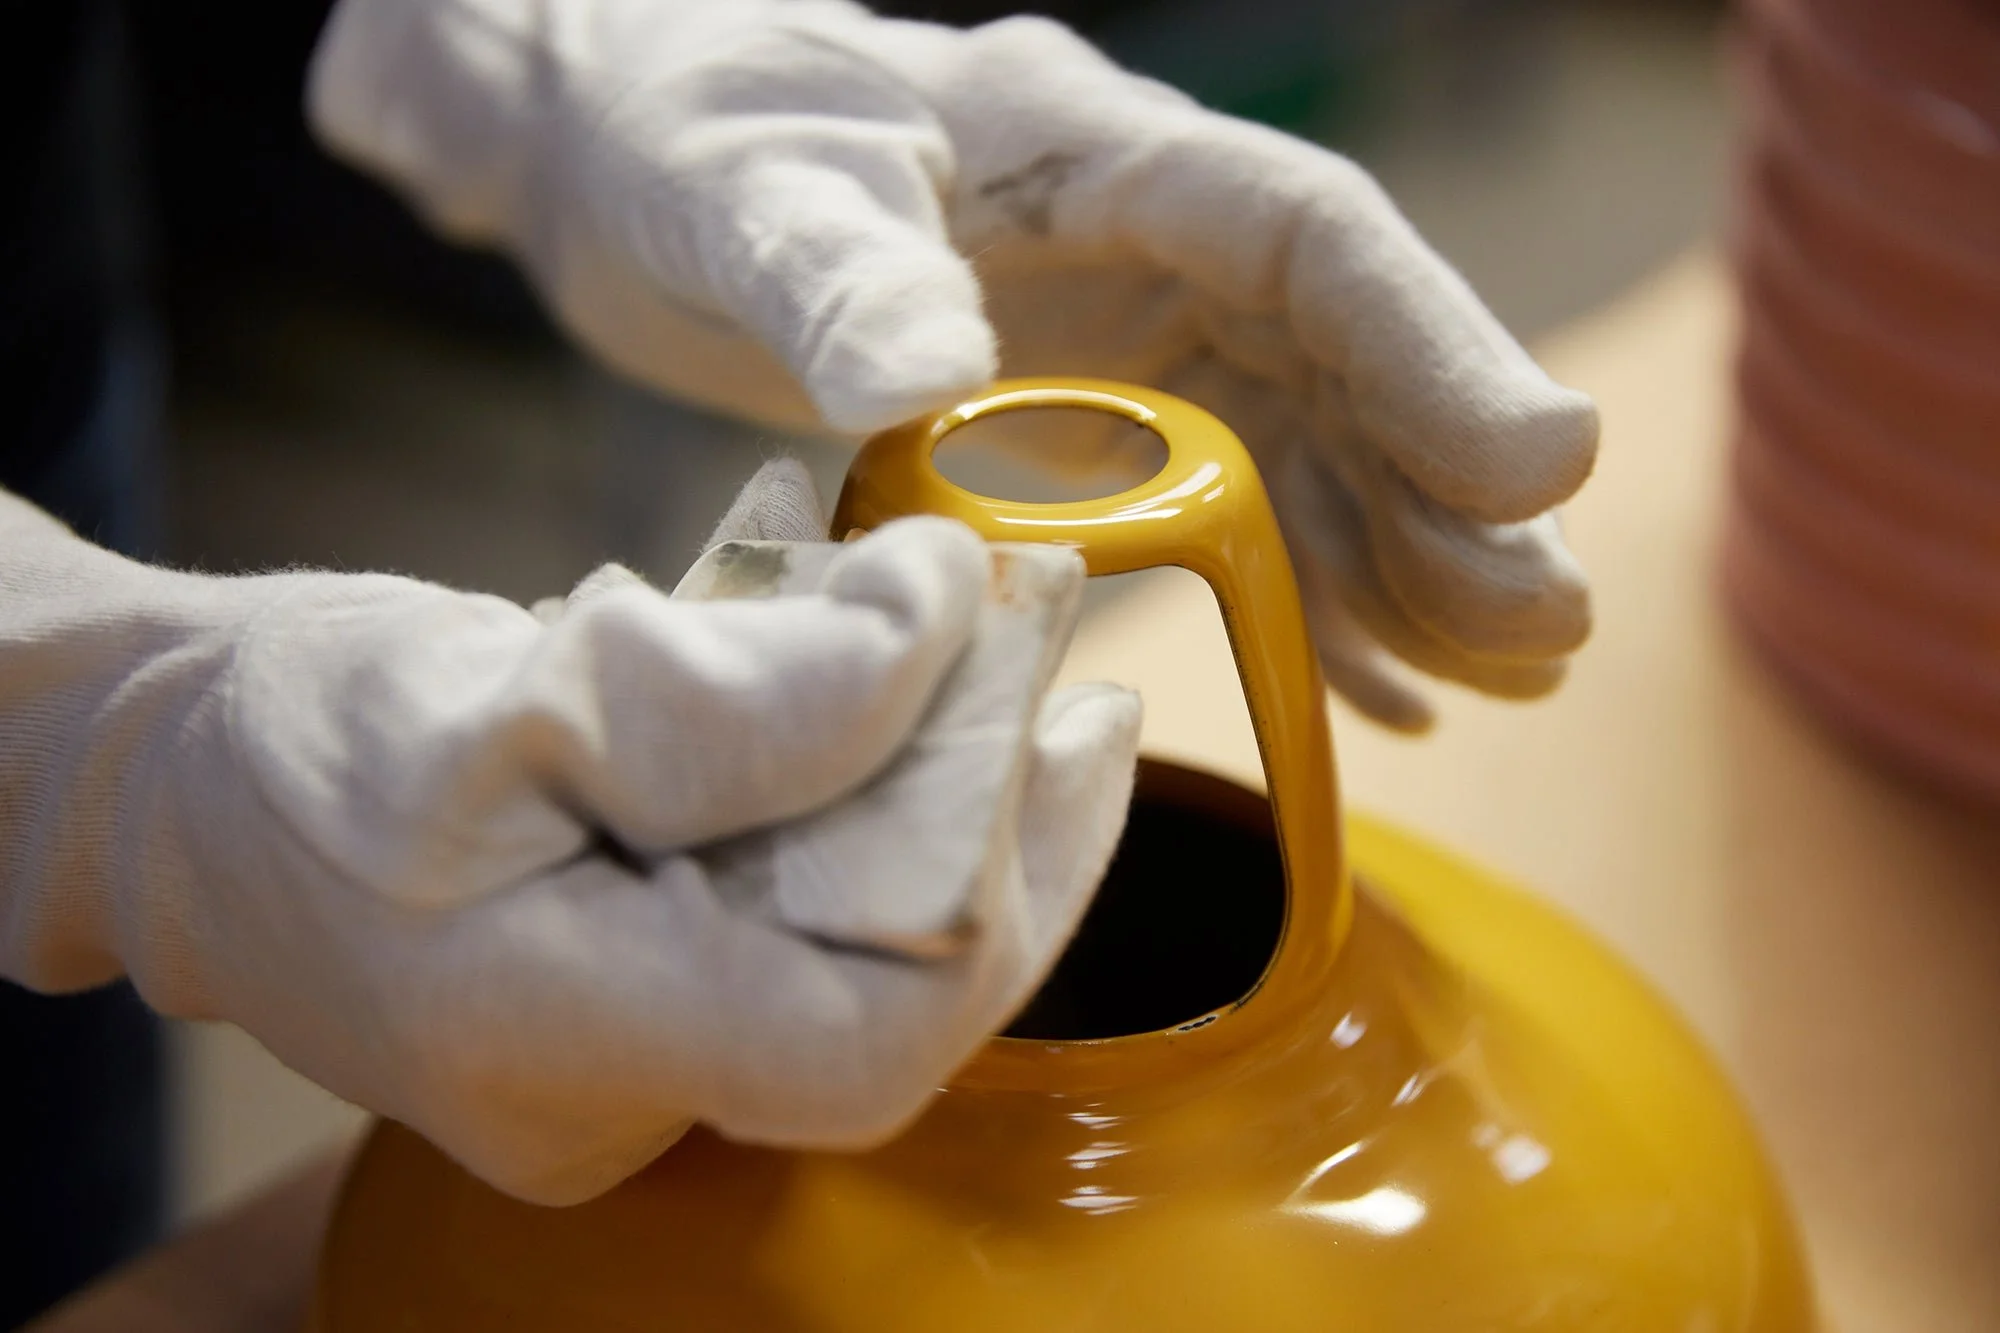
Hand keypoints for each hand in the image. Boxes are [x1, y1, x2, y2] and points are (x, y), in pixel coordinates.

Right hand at [0, 465, 1138, 1205]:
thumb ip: (742, 694)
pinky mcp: (637, 1008)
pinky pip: (797, 913)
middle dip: (996, 798)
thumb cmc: (293, 737)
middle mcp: (611, 1099)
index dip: (1007, 881)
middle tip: (1042, 621)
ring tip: (988, 621)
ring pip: (855, 938)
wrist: (174, 788)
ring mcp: (628, 1070)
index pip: (875, 1039)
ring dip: (939, 776)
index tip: (1059, 702)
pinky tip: (883, 672)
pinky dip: (856, 790)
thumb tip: (942, 632)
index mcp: (559, 1040)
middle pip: (890, 979)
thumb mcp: (511, 684)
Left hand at [309, 0, 1598, 729]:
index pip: (1307, 233)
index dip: (1434, 345)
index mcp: (1095, 150)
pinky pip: (1237, 511)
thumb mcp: (749, 194)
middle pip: (1349, 361)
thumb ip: (840, 276)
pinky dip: (1310, 599)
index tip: (1539, 467)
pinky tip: (1378, 690)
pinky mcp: (1092, 422)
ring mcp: (1132, 338)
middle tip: (1543, 634)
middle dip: (1455, 495)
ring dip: (1412, 568)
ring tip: (1500, 684)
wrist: (631, 158)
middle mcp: (1150, 243)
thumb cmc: (691, 140)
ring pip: (1318, 450)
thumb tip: (936, 374)